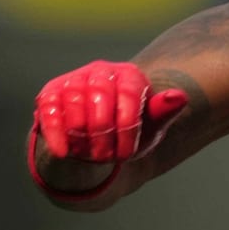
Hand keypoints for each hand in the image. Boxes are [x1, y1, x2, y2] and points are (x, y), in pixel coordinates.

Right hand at [32, 60, 188, 164]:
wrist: (98, 138)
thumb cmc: (129, 131)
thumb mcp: (149, 126)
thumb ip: (163, 112)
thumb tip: (179, 97)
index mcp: (129, 75)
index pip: (129, 95)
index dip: (127, 127)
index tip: (126, 155)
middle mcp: (100, 71)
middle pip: (99, 93)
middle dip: (102, 131)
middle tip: (105, 158)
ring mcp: (73, 80)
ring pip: (73, 100)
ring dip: (80, 133)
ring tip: (88, 156)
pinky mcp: (50, 93)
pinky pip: (50, 109)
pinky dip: (54, 132)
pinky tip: (63, 153)